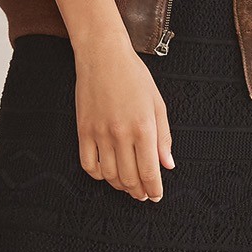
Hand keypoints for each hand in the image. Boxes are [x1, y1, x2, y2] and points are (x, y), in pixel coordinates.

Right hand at [72, 32, 174, 201]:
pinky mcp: (83, 131)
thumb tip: (167, 165)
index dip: (154, 189)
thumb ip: (164, 138)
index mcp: (144, 128)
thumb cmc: (134, 77)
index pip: (150, 171)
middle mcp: (121, 134)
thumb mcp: (157, 104)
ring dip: (121, 186)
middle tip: (143, 195)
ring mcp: (100, 134)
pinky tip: (107, 173)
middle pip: (130, 178)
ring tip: (128, 185)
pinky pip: (88, 165)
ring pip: (110, 175)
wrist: (103, 56)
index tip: (156, 195)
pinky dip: (99, 175)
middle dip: (139, 192)